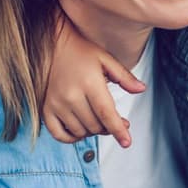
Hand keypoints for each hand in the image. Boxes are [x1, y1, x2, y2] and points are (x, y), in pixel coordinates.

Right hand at [42, 14, 145, 147]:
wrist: (52, 45)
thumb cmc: (82, 52)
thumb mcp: (106, 60)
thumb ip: (124, 77)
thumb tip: (141, 89)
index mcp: (89, 83)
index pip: (106, 113)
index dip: (118, 130)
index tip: (127, 142)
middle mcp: (71, 95)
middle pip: (95, 125)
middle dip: (109, 128)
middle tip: (117, 121)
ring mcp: (56, 104)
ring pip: (80, 131)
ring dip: (93, 131)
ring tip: (99, 120)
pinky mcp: (45, 109)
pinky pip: (59, 134)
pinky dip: (72, 138)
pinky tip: (81, 130)